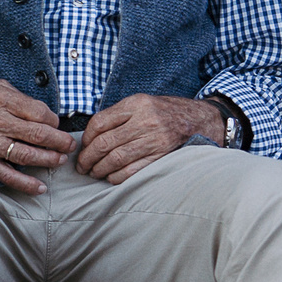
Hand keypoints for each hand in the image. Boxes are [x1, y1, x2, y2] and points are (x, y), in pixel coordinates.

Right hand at [0, 79, 73, 193]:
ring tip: (61, 161)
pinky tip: (40, 187)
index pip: (38, 112)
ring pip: (27, 155)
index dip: (54, 120)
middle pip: (38, 134)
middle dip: (59, 141)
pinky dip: (25, 183)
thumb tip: (42, 111)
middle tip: (71, 145)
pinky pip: (6, 174)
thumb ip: (14, 95)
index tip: (57, 124)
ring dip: (49, 160)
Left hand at [75, 95, 224, 182]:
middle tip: (82, 166)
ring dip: (99, 169)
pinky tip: (111, 178)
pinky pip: (132, 170)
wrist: (200, 120)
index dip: (86, 139)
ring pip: (115, 159)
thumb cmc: (167, 113)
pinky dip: (117, 177)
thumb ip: (120, 115)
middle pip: (104, 143)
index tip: (82, 147)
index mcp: (136, 104)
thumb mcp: (144, 103)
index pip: (99, 122)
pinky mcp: (161, 156)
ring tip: (93, 173)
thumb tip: (92, 135)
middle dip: (87, 158)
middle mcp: (144, 120)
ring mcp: (154, 139)